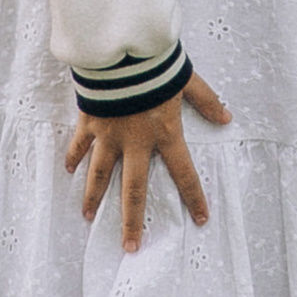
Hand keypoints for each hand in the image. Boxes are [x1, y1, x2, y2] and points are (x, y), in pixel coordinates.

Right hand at [64, 74, 232, 250]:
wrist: (120, 49)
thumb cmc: (156, 65)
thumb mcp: (187, 81)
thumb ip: (206, 100)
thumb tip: (227, 118)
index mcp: (164, 133)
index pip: (184, 172)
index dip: (194, 197)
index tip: (200, 219)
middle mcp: (135, 142)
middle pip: (134, 189)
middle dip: (133, 220)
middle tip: (131, 247)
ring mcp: (109, 134)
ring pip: (101, 174)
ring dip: (94, 197)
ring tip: (88, 217)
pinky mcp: (90, 121)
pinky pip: (80, 145)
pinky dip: (73, 157)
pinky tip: (69, 171)